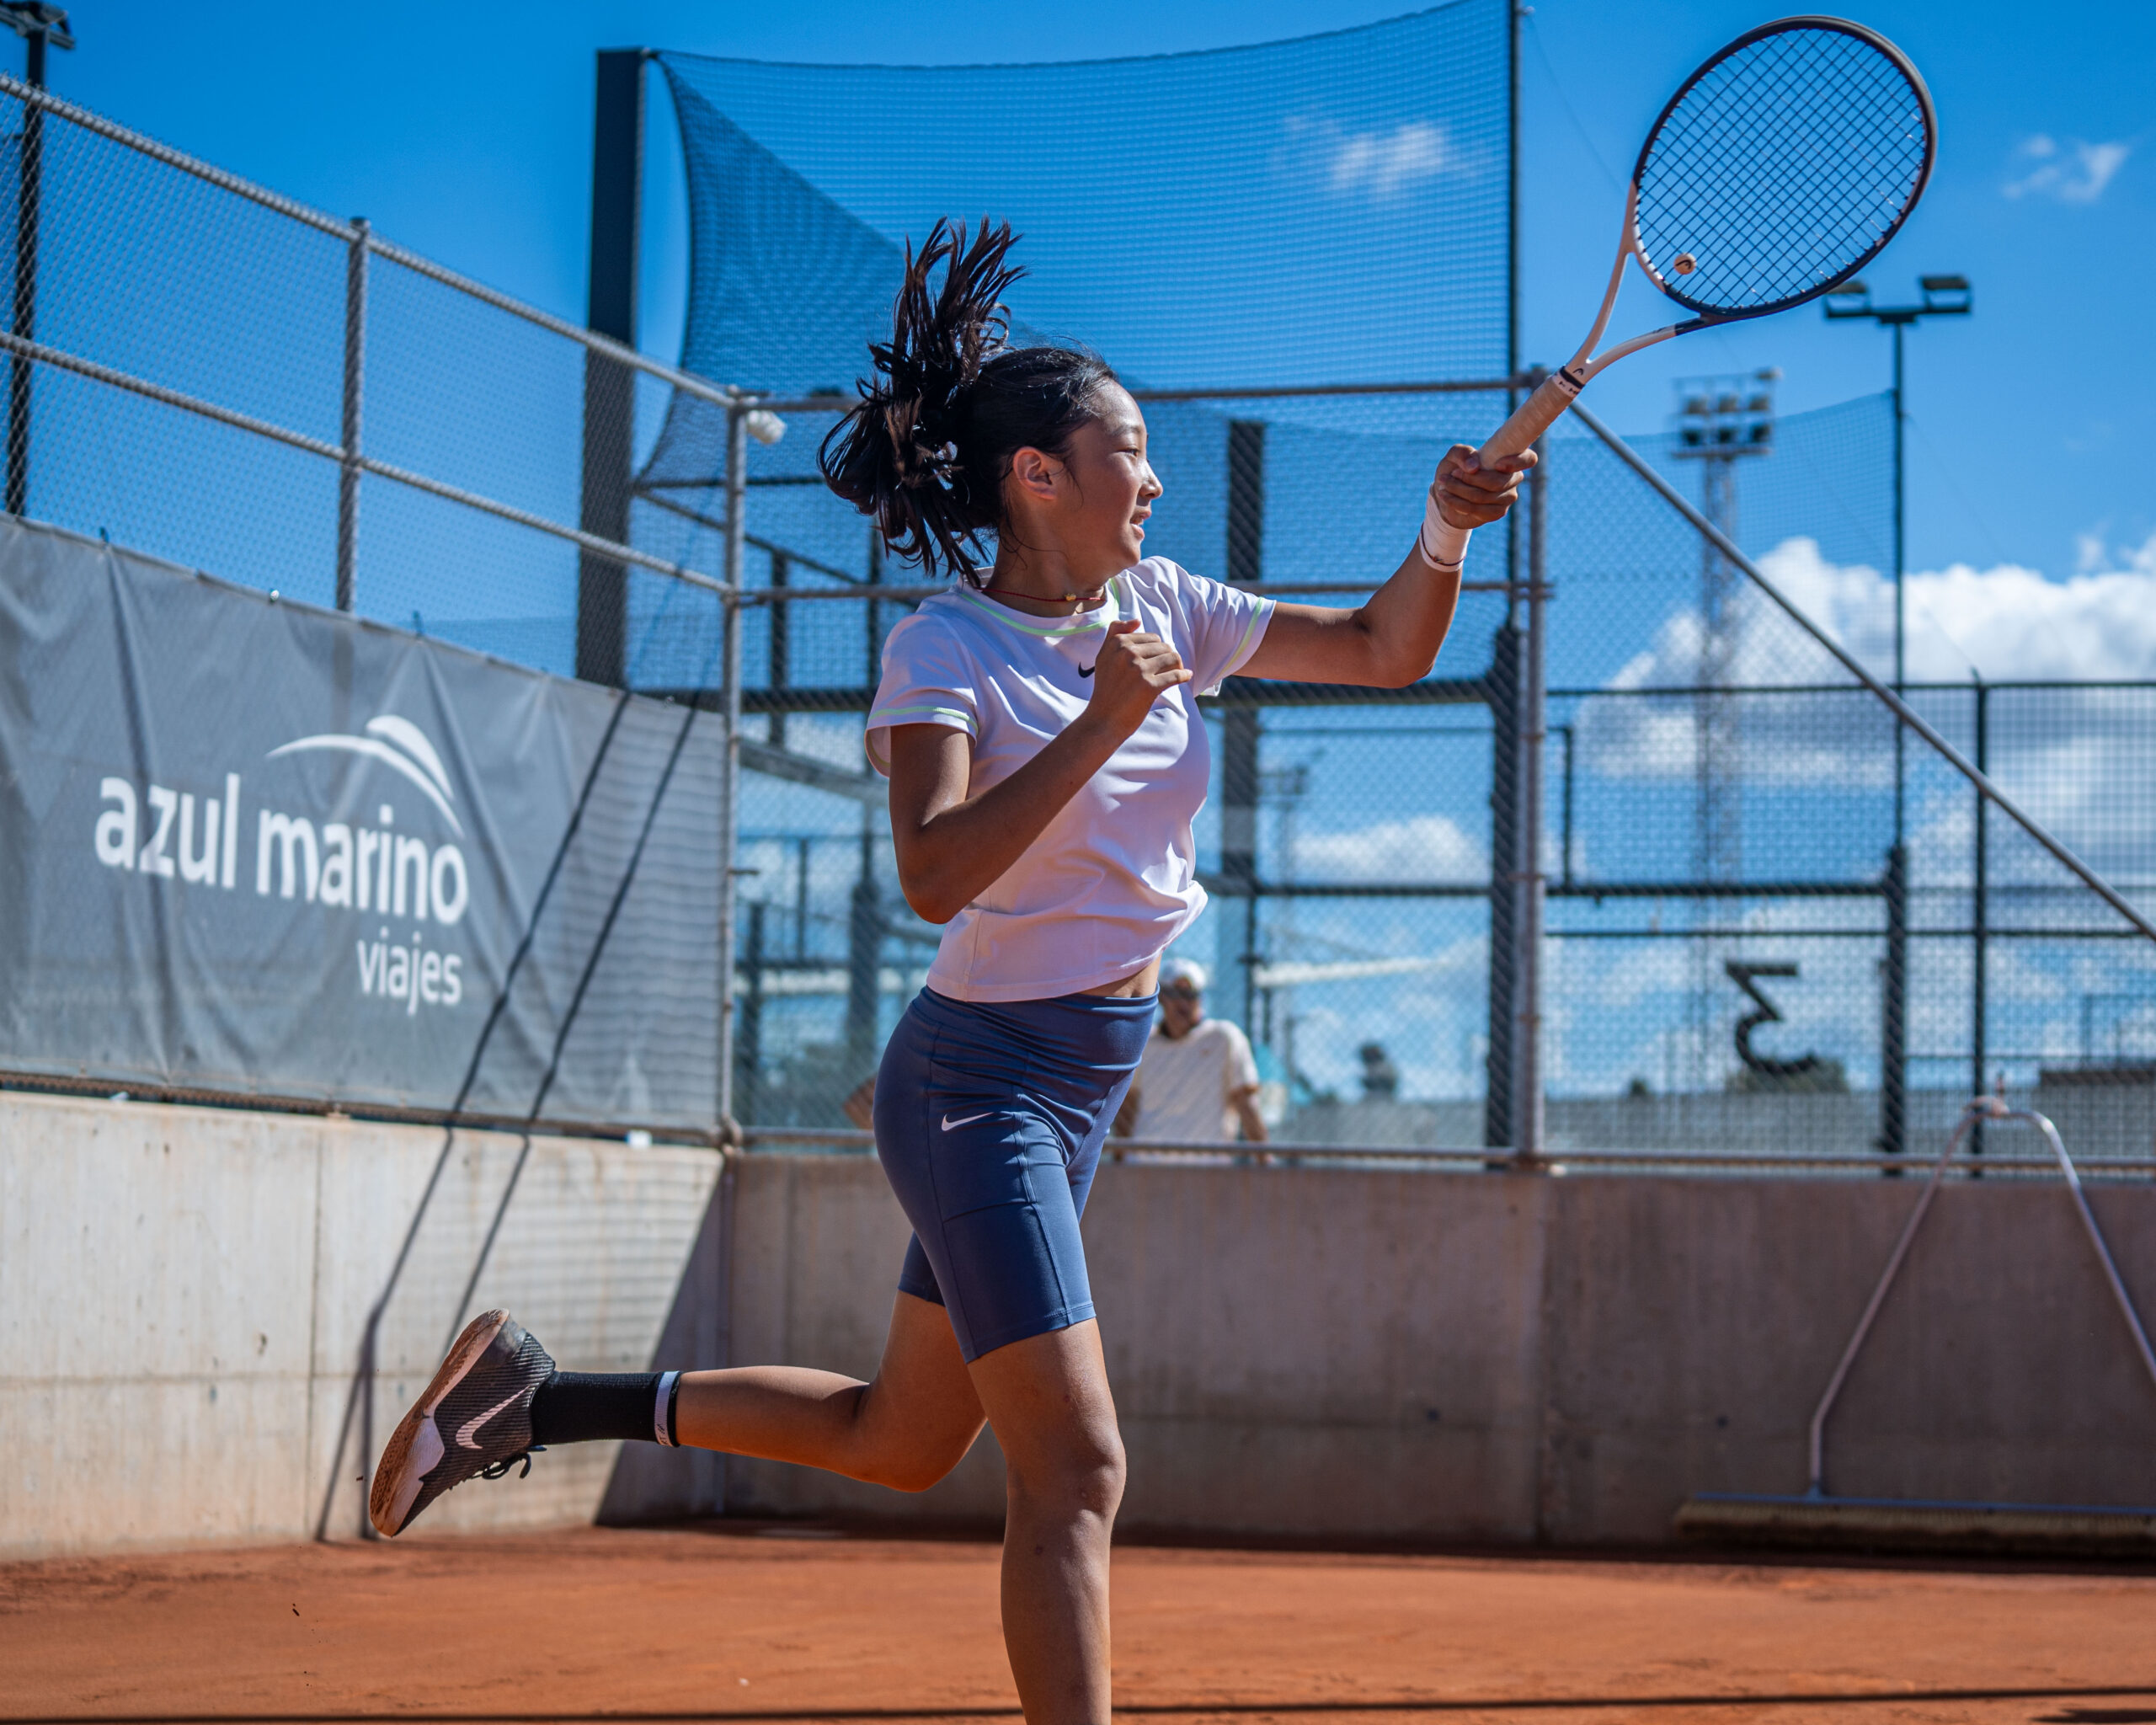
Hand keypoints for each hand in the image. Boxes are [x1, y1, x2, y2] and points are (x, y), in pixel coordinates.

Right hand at [1083, 618, 1191, 738]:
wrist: (1103, 720)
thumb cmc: (1106, 689)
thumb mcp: (1104, 657)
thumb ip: (1115, 634)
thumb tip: (1136, 620)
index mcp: (1117, 643)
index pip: (1151, 637)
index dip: (1157, 650)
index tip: (1155, 662)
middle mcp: (1127, 653)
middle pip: (1164, 647)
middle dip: (1168, 658)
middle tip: (1166, 671)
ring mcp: (1138, 669)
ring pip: (1172, 658)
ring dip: (1177, 666)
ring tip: (1175, 673)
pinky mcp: (1149, 686)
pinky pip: (1175, 675)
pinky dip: (1184, 676)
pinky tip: (1186, 677)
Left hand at [1433, 443, 1536, 530]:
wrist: (1447, 492)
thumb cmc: (1455, 467)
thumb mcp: (1454, 455)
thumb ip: (1462, 453)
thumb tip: (1473, 467)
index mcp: (1510, 459)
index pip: (1529, 459)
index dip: (1517, 462)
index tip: (1497, 464)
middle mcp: (1514, 479)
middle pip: (1498, 482)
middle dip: (1470, 478)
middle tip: (1451, 473)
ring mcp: (1508, 498)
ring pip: (1484, 497)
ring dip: (1459, 490)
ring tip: (1443, 483)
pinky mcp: (1497, 513)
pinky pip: (1478, 510)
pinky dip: (1457, 503)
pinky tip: (1445, 496)